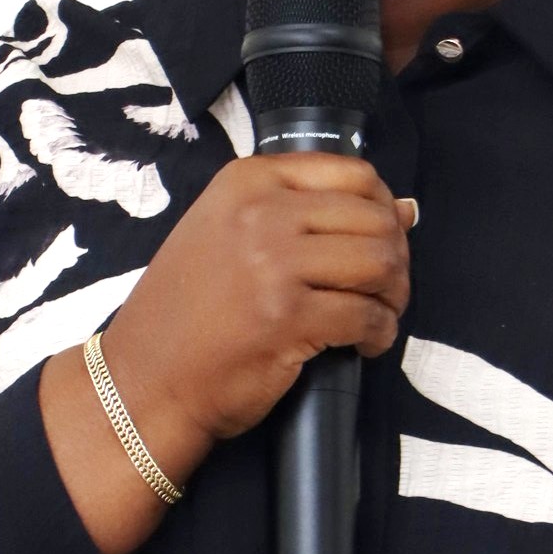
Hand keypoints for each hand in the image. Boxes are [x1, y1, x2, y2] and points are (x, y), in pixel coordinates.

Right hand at [37, 155, 414, 553]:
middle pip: (375, 219)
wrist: (145, 380)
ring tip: (380, 315)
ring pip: (379, 265)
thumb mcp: (230, 234)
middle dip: (396, 259)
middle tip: (387, 290)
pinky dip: (380, 334)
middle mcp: (262, 212)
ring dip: (394, 296)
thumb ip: (308, 214)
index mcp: (248, 181)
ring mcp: (275, 264)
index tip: (382, 241)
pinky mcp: (289, 318)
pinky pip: (367, 317)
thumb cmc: (189, 309)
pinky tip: (366, 344)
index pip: (354, 174)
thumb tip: (407, 209)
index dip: (383, 210)